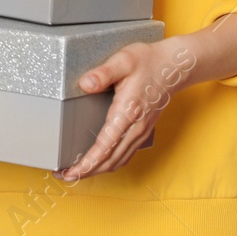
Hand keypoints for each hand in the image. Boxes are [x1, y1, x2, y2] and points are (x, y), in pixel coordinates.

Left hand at [56, 36, 195, 181]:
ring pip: (117, 161)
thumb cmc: (148, 61)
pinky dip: (109, 163)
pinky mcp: (142, 131)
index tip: (70, 172)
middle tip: (63, 175)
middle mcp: (135, 127)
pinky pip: (125, 154)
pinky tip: (98, 163)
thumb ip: (103, 73)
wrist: (174, 67)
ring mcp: (140, 131)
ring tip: (76, 172)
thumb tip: (85, 84)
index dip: (87, 163)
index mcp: (127, 112)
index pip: (105, 146)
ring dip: (97, 170)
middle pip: (109, 160)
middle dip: (86, 172)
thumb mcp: (123, 60)